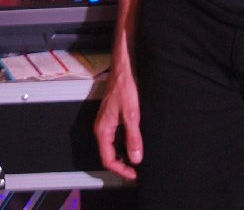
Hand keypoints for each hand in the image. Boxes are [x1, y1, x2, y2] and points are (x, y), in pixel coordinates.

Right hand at [93, 60, 142, 180]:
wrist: (125, 68)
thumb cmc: (125, 87)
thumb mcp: (131, 114)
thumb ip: (133, 137)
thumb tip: (136, 158)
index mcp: (102, 130)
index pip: (108, 159)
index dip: (121, 170)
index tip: (135, 175)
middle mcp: (103, 128)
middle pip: (110, 154)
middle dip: (124, 165)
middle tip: (139, 171)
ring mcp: (109, 123)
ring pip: (115, 146)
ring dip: (126, 154)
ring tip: (141, 160)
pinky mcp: (115, 117)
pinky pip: (119, 136)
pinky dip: (128, 144)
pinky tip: (139, 144)